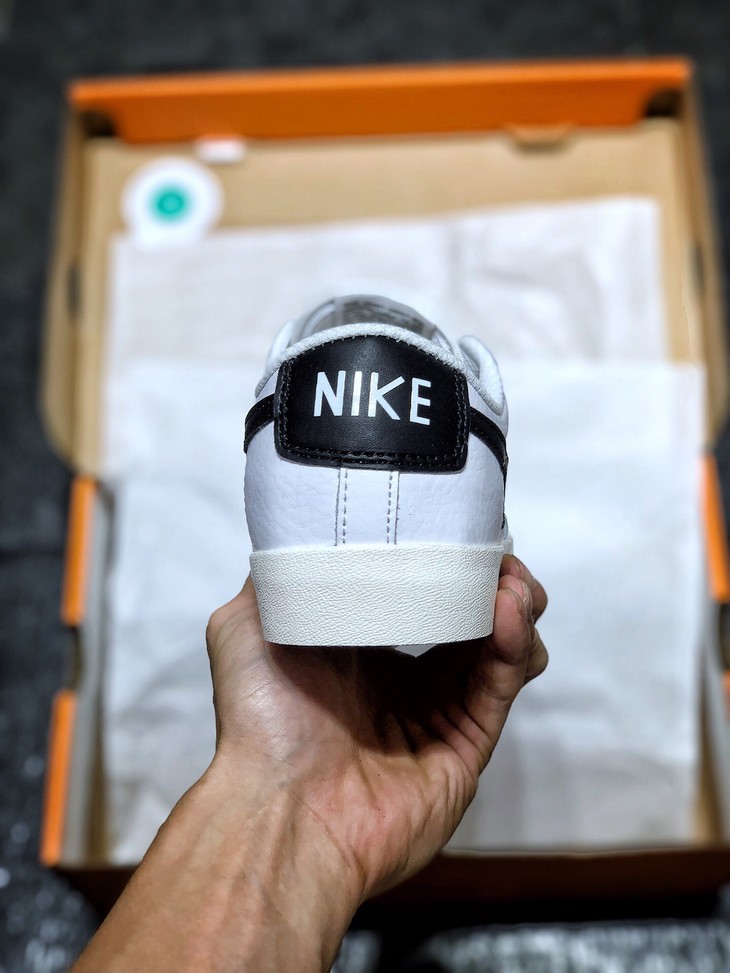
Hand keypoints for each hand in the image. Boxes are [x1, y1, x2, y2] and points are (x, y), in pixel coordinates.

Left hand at [206, 554, 547, 903]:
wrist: (277, 806)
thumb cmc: (258, 718)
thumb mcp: (244, 624)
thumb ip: (278, 576)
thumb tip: (299, 534)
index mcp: (359, 655)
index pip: (420, 599)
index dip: (445, 565)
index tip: (460, 534)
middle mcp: (402, 685)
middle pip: (471, 623)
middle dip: (494, 582)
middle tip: (496, 558)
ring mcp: (437, 718)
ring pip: (498, 652)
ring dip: (514, 607)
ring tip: (509, 581)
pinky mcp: (465, 750)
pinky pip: (499, 688)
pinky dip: (513, 644)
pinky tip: (508, 609)